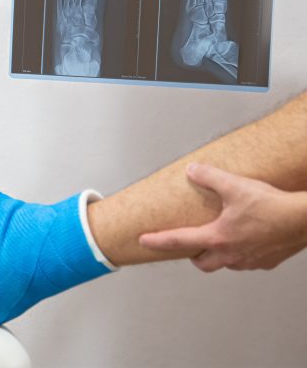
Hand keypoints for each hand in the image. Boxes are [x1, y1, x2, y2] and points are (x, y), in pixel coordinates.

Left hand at [139, 163, 306, 271]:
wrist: (306, 220)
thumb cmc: (272, 205)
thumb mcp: (235, 185)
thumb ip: (209, 177)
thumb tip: (192, 170)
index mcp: (218, 238)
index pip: (179, 241)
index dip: (158, 241)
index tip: (143, 241)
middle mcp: (232, 254)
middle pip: (202, 263)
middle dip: (193, 254)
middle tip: (190, 243)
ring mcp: (250, 261)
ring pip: (225, 263)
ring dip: (218, 254)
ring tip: (219, 238)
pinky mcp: (267, 262)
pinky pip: (247, 262)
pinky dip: (240, 253)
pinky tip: (246, 239)